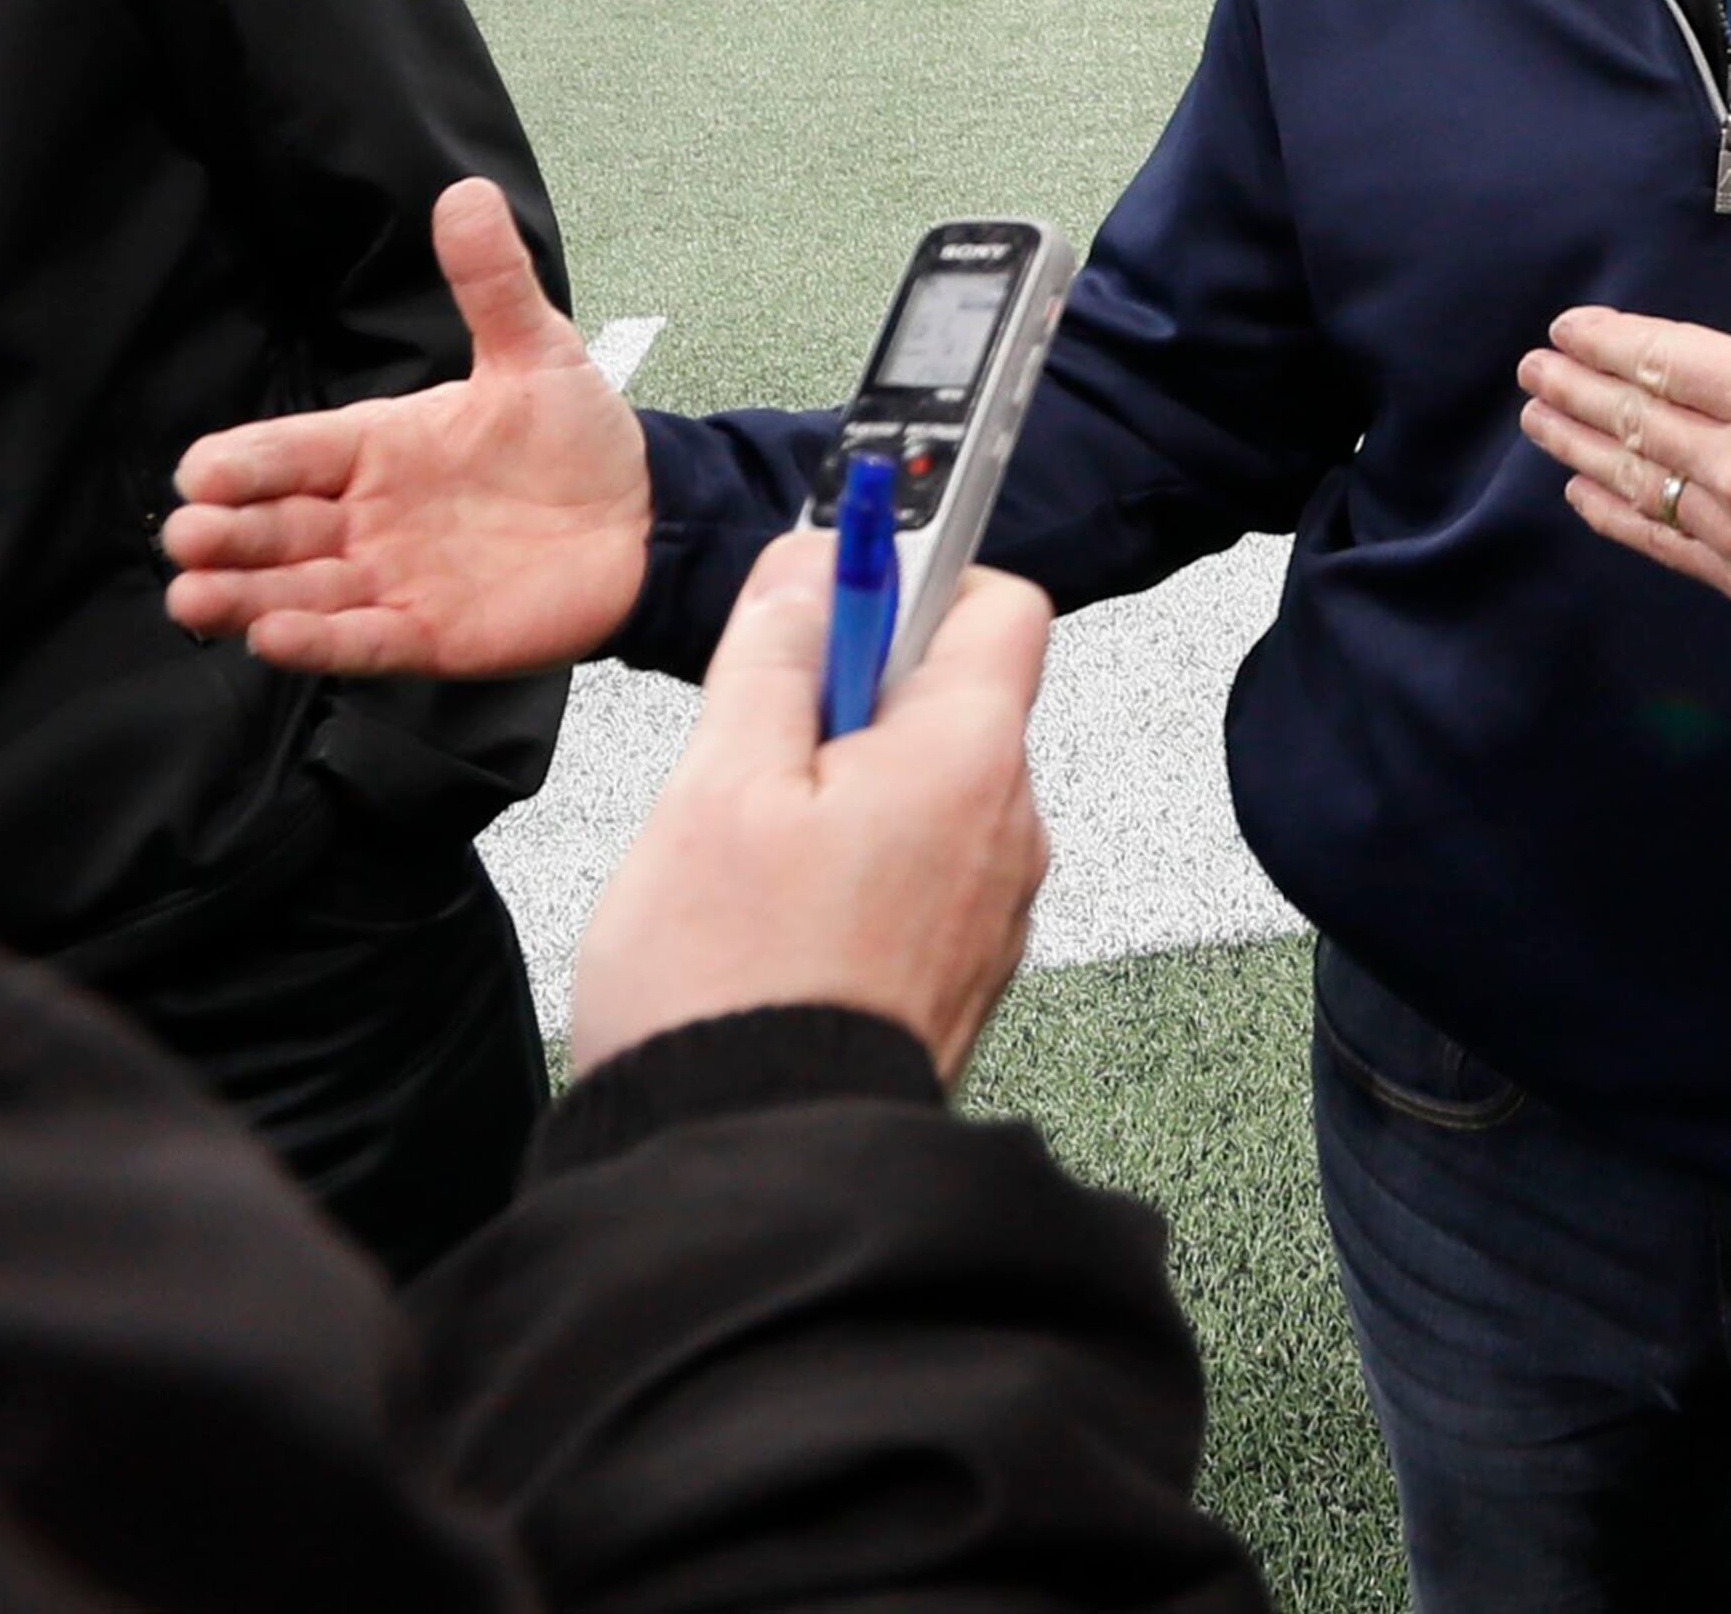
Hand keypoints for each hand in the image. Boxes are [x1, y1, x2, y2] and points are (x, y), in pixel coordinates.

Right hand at [161, 177, 648, 677]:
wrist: (646, 516)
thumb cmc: (580, 437)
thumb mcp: (536, 352)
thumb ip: (492, 283)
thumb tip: (466, 194)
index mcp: (378, 445)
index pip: (289, 450)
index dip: (244, 461)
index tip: (200, 471)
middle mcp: (369, 514)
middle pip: (275, 525)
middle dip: (225, 532)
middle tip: (188, 536)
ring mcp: (392, 576)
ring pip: (299, 588)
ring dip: (247, 595)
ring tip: (195, 598)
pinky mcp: (428, 633)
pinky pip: (360, 641)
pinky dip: (318, 642)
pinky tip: (273, 638)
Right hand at [567, 539, 1054, 1082]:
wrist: (750, 1161)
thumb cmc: (732, 986)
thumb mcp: (721, 780)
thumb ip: (775, 654)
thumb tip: (810, 569)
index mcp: (969, 759)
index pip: (998, 600)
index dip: (913, 576)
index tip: (832, 591)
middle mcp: (1008, 827)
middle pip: (953, 695)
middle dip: (854, 696)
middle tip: (759, 745)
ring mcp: (992, 905)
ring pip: (926, 787)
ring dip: (845, 786)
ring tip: (756, 846)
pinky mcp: (958, 968)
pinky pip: (919, 869)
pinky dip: (855, 862)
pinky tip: (777, 912)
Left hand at [1516, 121, 1730, 646]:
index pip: (1665, 361)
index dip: (1608, 342)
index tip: (1567, 328)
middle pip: (1635, 420)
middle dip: (1575, 389)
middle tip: (1531, 368)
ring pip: (1637, 481)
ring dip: (1578, 447)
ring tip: (1537, 419)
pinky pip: (1663, 544)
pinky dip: (1615, 515)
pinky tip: (1582, 493)